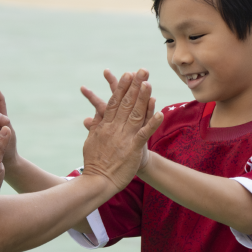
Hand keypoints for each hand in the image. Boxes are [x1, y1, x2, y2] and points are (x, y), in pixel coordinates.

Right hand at [81, 69, 161, 191]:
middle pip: (126, 103)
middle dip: (135, 86)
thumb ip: (96, 123)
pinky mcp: (133, 149)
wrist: (97, 181)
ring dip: (143, 98)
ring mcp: (124, 138)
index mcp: (105, 125)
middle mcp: (114, 128)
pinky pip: (144, 134)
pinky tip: (160, 113)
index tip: (128, 74)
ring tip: (149, 84)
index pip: (114, 102)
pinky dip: (152, 123)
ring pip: (135, 114)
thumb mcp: (91, 139)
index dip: (122, 87)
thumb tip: (97, 110)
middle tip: (143, 70)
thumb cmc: (94, 162)